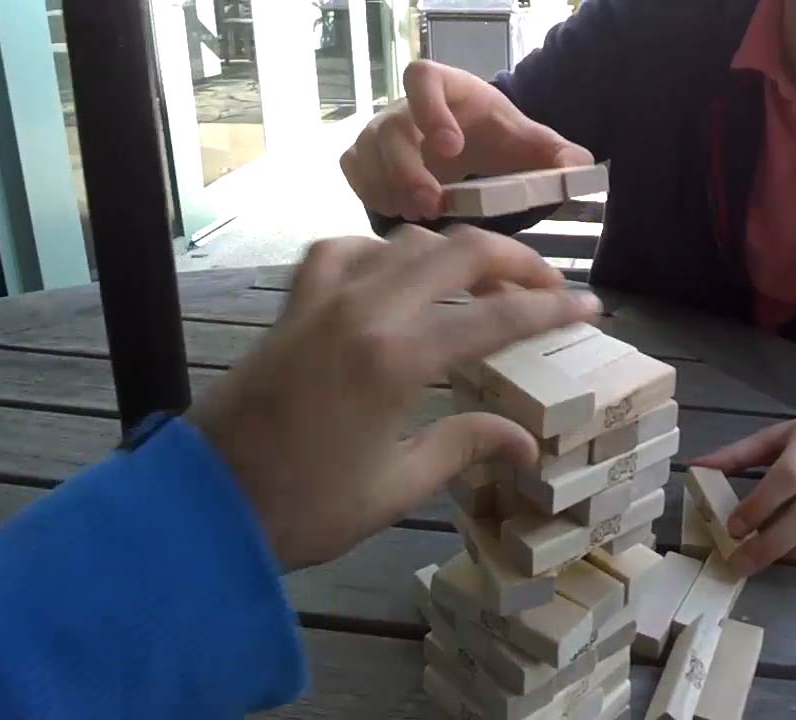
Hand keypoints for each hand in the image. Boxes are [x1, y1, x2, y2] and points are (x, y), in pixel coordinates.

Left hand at [185, 226, 600, 570]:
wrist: (205, 506)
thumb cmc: (306, 507)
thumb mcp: (396, 487)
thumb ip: (465, 447)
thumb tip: (527, 443)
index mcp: (396, 360)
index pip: (496, 318)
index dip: (551, 311)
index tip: (590, 307)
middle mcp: (363, 311)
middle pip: (457, 253)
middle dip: (513, 261)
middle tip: (546, 288)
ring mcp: (322, 301)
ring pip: (404, 243)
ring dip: (453, 253)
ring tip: (482, 283)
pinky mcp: (293, 307)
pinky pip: (342, 251)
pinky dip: (380, 252)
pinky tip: (394, 276)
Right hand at [340, 60, 592, 221]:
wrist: (470, 142)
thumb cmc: (495, 136)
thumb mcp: (527, 141)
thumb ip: (555, 152)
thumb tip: (580, 165)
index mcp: (446, 88)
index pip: (422, 77)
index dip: (430, 109)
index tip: (451, 147)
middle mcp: (404, 106)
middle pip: (389, 128)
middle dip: (406, 169)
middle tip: (432, 204)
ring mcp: (379, 131)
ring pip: (365, 154)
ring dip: (388, 188)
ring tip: (419, 215)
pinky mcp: (365, 157)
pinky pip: (355, 172)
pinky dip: (371, 193)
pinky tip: (399, 212)